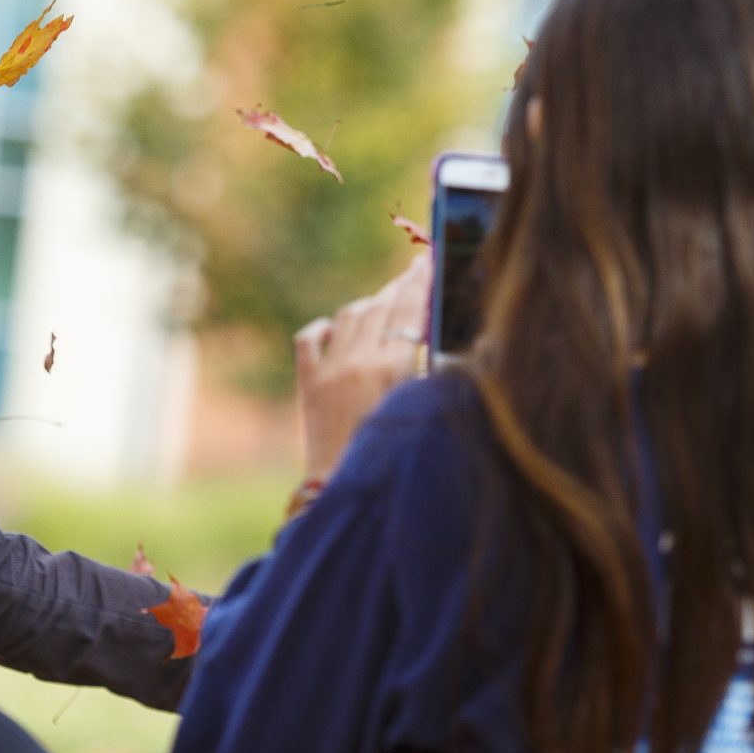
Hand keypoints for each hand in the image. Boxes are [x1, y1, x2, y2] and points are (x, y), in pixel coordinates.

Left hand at [293, 252, 431, 483]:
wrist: (344, 492)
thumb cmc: (394, 459)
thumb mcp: (422, 410)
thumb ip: (432, 372)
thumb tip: (444, 339)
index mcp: (393, 367)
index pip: (410, 310)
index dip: (420, 282)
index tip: (426, 260)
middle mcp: (359, 361)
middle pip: (382, 306)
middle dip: (399, 286)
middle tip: (412, 271)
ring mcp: (330, 370)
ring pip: (349, 316)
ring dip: (369, 305)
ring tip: (384, 301)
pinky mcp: (309, 384)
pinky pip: (310, 338)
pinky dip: (323, 328)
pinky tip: (333, 329)